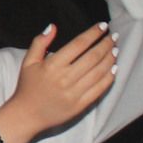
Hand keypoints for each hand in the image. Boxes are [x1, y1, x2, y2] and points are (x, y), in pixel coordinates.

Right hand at [0, 21, 116, 142]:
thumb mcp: (28, 62)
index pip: (78, 44)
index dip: (93, 34)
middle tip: (114, 36)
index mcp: (52, 65)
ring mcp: (74, 92)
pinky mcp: (80, 105)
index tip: (102, 26)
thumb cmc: (28, 87)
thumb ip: (39, 42)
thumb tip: (53, 27)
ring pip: (99, 72)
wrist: (27, 115)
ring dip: (110, 59)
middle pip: (92, 57)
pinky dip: (109, 78)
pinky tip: (113, 69)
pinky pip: (100, 89)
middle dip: (106, 44)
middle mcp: (65, 78)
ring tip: (115, 50)